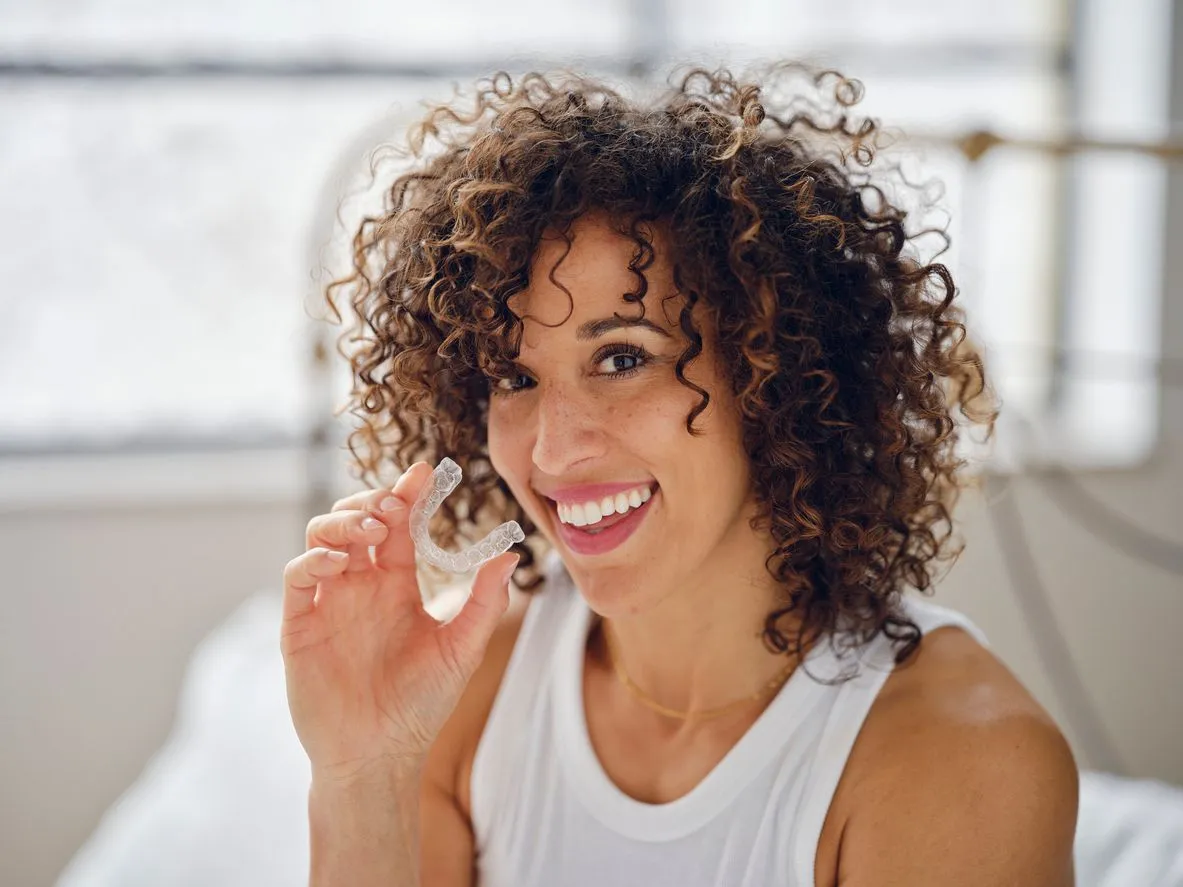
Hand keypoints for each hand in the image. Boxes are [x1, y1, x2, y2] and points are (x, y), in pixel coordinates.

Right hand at [280, 462, 517, 785]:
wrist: (380, 754)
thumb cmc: (421, 705)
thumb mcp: (460, 649)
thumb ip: (483, 602)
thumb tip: (510, 555)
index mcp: (396, 584)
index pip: (397, 525)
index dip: (406, 495)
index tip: (423, 472)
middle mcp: (360, 585)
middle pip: (355, 519)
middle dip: (371, 501)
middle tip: (392, 506)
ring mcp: (328, 601)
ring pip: (322, 538)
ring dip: (342, 521)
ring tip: (369, 527)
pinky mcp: (300, 623)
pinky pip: (297, 576)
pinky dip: (314, 559)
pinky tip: (341, 562)